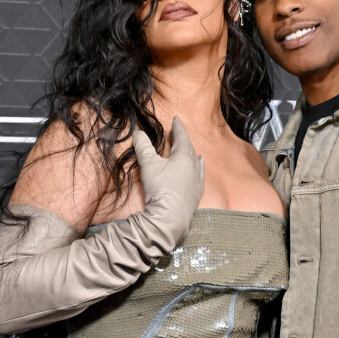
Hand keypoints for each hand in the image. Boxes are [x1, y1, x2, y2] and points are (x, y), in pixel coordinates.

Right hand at [133, 116, 204, 246]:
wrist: (170, 217)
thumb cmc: (160, 188)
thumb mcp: (148, 165)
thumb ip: (143, 147)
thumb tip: (138, 133)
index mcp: (184, 156)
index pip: (182, 137)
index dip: (178, 128)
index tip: (176, 120)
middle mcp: (195, 166)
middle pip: (189, 148)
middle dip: (183, 140)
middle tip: (178, 133)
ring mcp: (198, 180)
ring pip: (196, 161)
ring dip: (192, 154)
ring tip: (192, 149)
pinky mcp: (197, 192)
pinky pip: (200, 174)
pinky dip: (198, 167)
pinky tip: (199, 167)